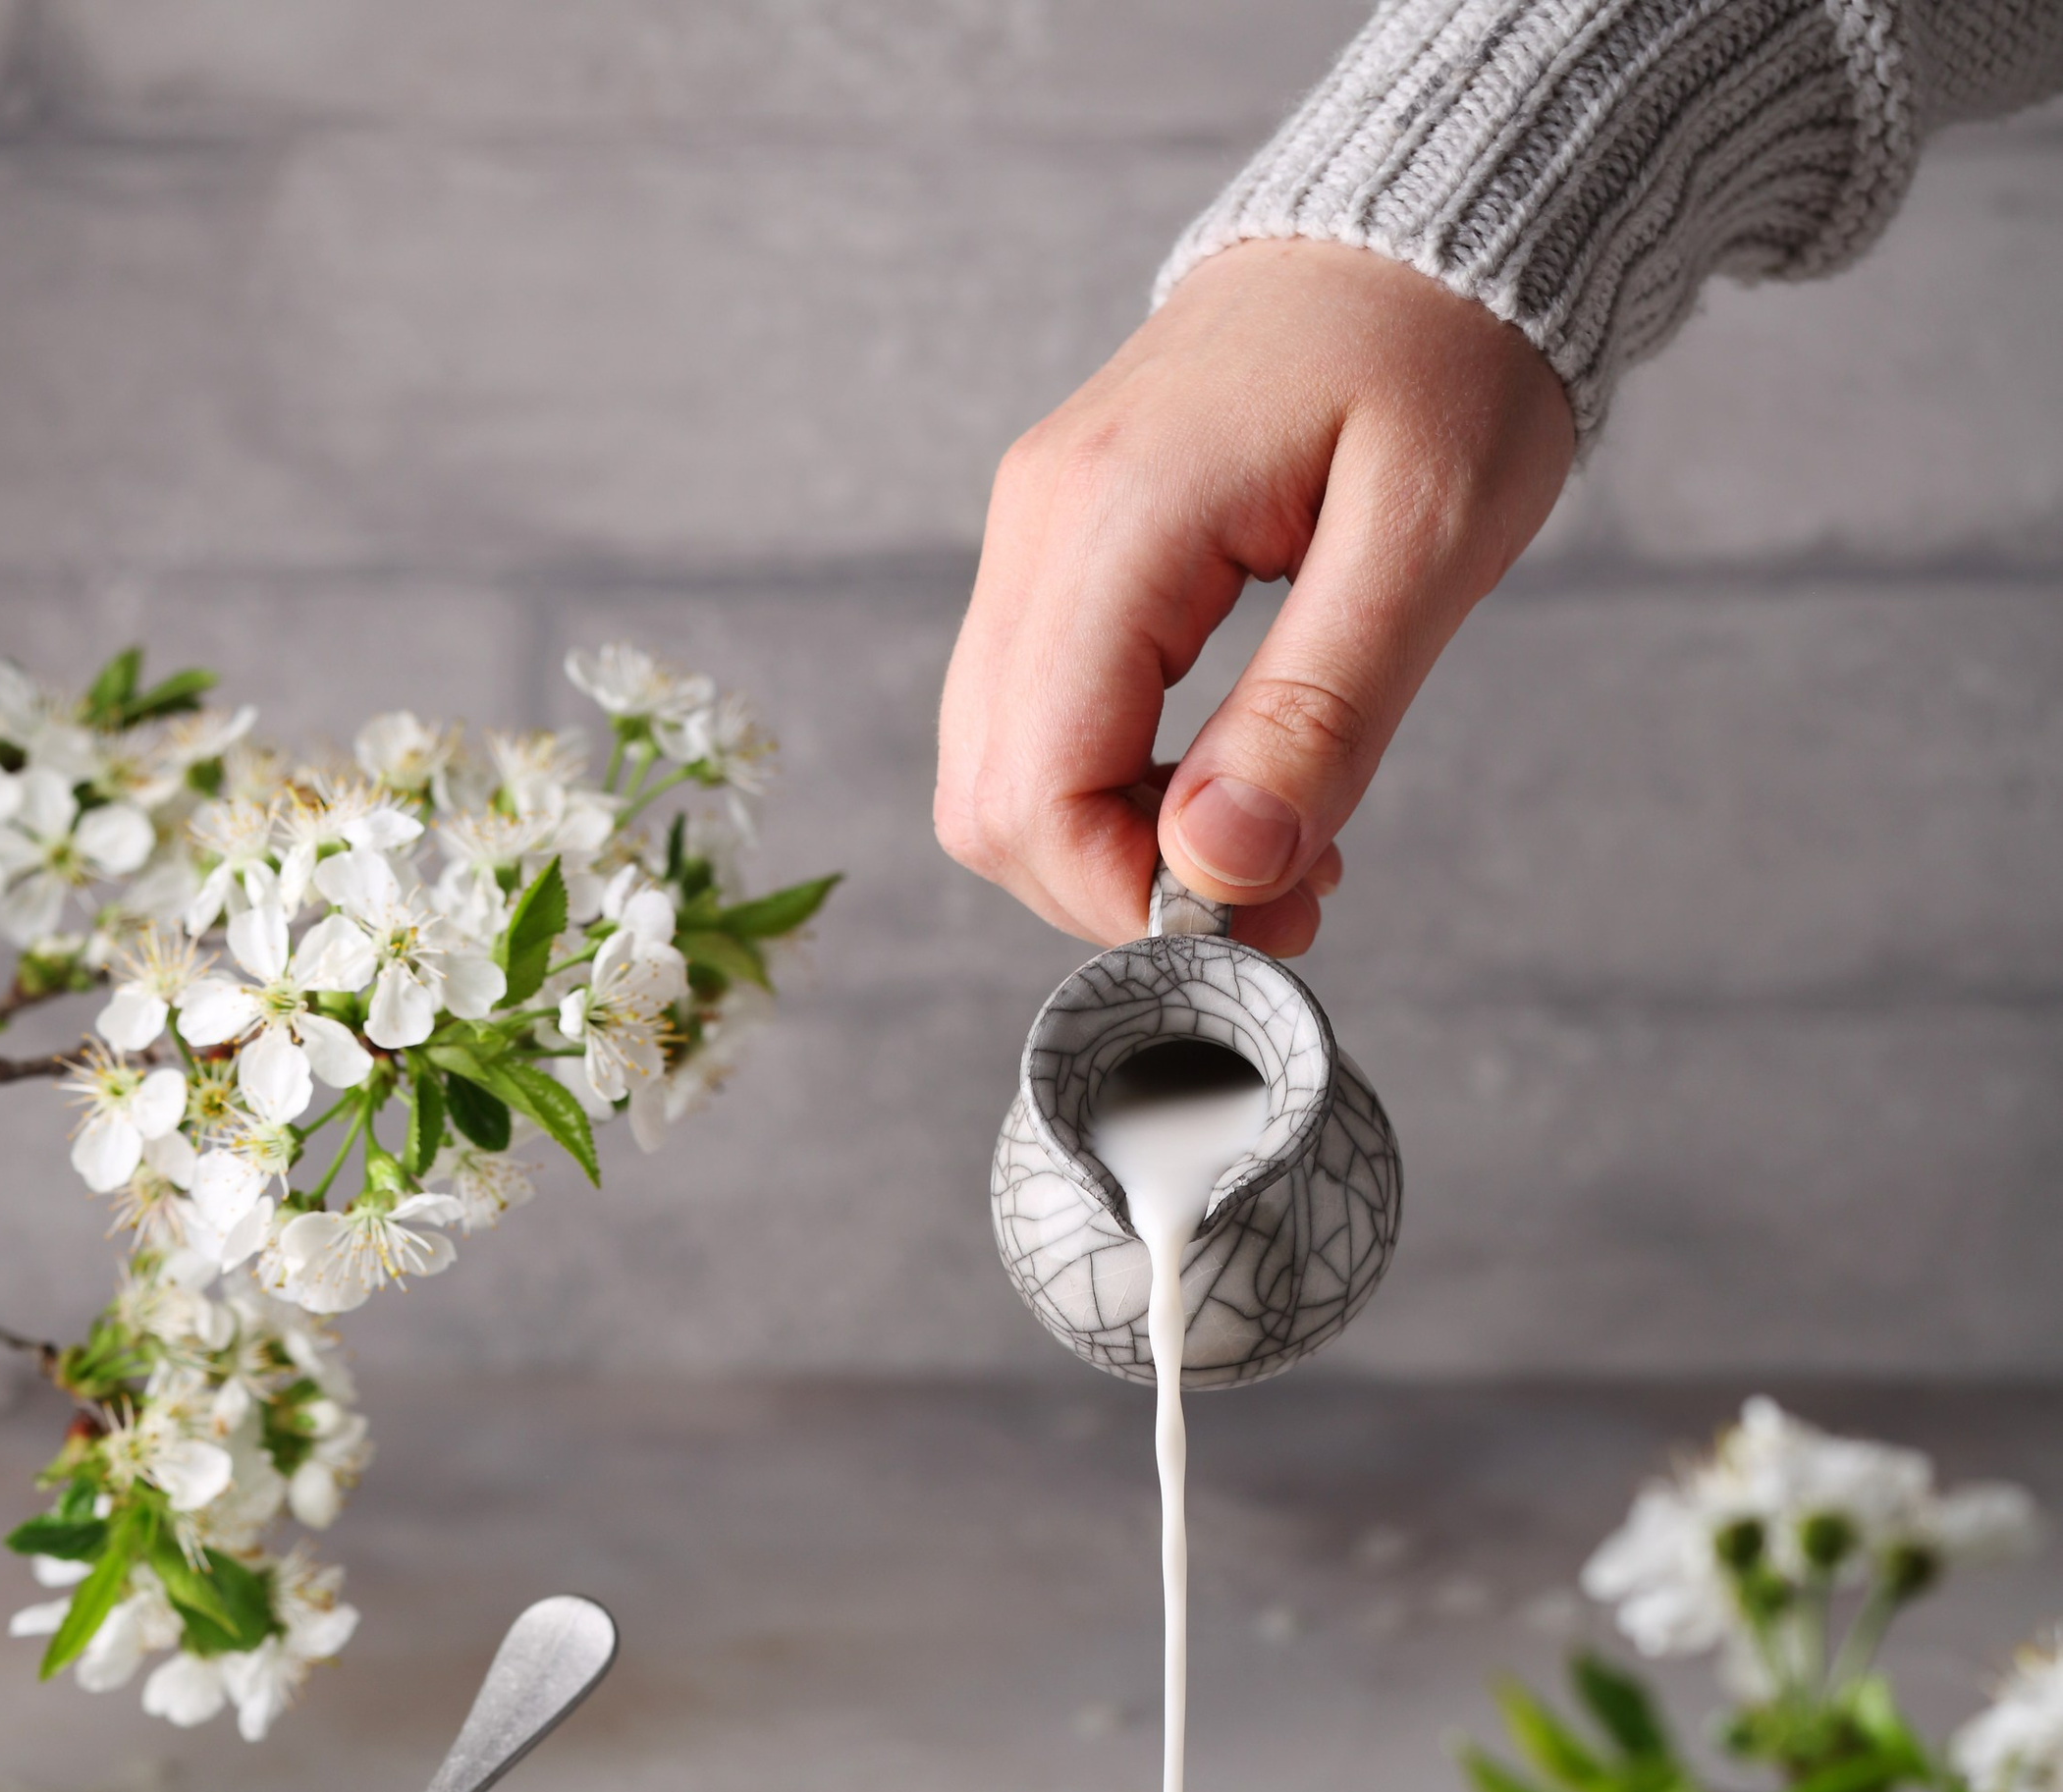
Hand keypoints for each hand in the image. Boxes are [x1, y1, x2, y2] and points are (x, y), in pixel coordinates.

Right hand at [936, 239, 1575, 953]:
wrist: (1424, 227)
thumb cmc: (1447, 353)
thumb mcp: (1430, 538)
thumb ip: (1319, 714)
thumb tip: (1216, 868)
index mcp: (1116, 515)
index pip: (1035, 787)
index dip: (1124, 897)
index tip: (1254, 920)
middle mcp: (1039, 524)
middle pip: (990, 801)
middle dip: (1119, 890)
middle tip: (1281, 900)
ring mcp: (1034, 536)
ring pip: (997, 775)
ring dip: (1117, 852)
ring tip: (1271, 844)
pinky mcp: (1057, 554)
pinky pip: (1035, 722)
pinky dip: (1116, 793)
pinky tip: (1227, 786)